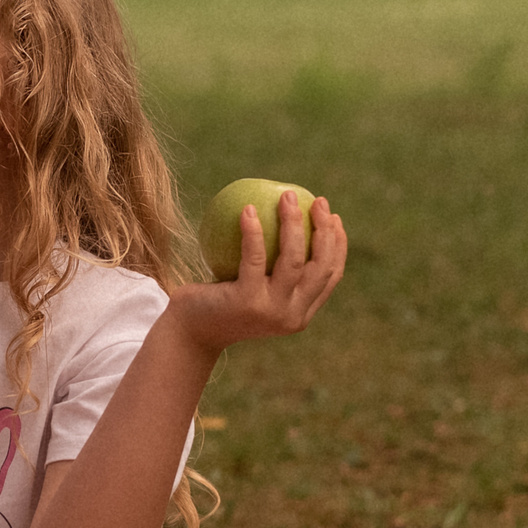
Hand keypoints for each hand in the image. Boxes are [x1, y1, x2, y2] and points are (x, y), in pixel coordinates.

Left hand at [168, 190, 346, 352]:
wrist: (189, 332)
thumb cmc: (220, 302)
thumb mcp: (254, 289)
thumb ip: (274, 270)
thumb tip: (291, 219)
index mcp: (300, 314)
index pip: (330, 276)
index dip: (338, 244)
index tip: (334, 217)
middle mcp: (291, 316)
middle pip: (320, 266)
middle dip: (325, 230)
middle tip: (318, 201)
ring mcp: (272, 311)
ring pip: (294, 259)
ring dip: (293, 223)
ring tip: (286, 196)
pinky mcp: (247, 301)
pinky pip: (254, 257)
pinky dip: (253, 230)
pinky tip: (247, 208)